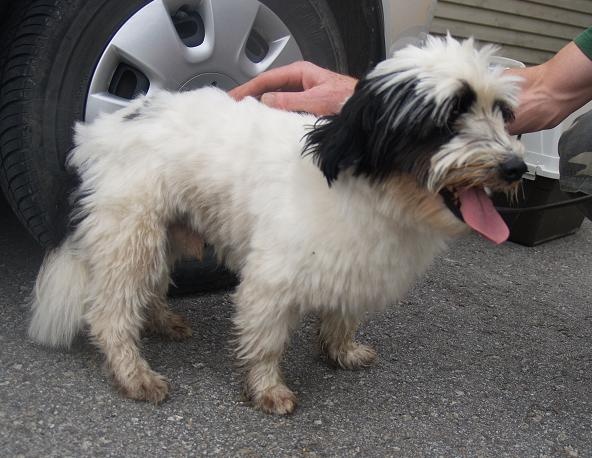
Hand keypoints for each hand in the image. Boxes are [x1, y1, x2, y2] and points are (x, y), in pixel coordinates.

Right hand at [229, 61, 356, 115]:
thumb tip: (265, 101)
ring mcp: (304, 94)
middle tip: (233, 108)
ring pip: (277, 99)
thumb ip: (289, 101)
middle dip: (251, 97)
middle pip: (269, 88)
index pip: (267, 79)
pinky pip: (287, 109)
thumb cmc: (348, 101)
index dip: (247, 88)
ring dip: (262, 107)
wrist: (367, 112)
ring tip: (246, 116)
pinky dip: (275, 115)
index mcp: (301, 72)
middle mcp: (301, 81)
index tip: (233, 98)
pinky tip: (268, 123)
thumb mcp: (315, 101)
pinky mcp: (309, 107)